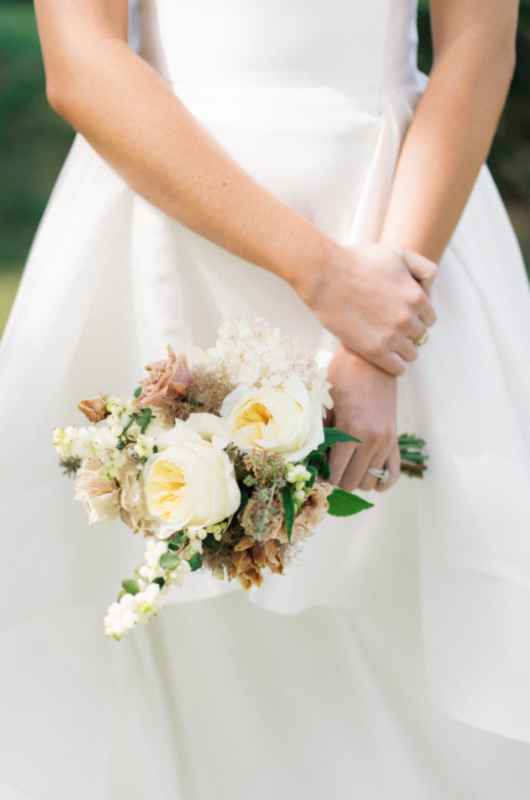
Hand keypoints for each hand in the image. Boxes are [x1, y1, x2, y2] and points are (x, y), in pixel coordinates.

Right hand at [297, 242, 435, 375]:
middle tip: (389, 327)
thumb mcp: (398, 252)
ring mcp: (392, 337)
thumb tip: (429, 289)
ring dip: (402, 349)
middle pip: (420, 336)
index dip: (416, 316)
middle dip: (408, 331)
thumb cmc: (357, 261)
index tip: (400, 315)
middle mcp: (408, 319)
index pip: (429, 318)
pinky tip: (384, 356)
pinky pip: (398, 369)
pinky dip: (396, 365)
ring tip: (386, 342)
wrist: (324, 275)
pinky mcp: (374, 351)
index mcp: (417, 297)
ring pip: (412, 353)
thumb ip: (422, 267)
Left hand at [326, 345, 400, 492]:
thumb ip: (318, 434)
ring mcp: (386, 441)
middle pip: (352, 482)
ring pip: (370, 482)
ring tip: (346, 466)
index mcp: (350, 431)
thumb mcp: (324, 404)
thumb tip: (308, 461)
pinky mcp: (394, 439)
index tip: (316, 467)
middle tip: (329, 466)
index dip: (323, 475)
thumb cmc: (341, 378)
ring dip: (356, 479)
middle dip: (338, 479)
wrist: (370, 361)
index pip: (335, 474)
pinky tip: (366, 473)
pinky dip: (380, 480)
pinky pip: (392, 474)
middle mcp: (371, 439)